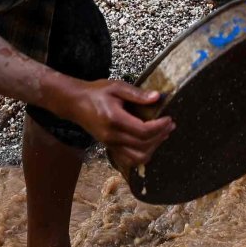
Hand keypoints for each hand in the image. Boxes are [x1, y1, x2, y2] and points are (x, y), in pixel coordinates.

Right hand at [59, 78, 173, 169]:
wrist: (75, 103)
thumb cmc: (96, 92)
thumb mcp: (116, 87)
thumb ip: (137, 94)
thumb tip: (157, 97)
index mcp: (114, 119)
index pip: (143, 130)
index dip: (159, 126)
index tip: (169, 118)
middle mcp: (112, 136)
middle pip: (143, 145)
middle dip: (160, 136)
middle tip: (170, 125)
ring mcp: (110, 144)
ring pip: (137, 157)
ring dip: (154, 148)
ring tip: (163, 135)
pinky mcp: (110, 148)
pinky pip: (129, 160)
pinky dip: (143, 155)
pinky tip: (151, 143)